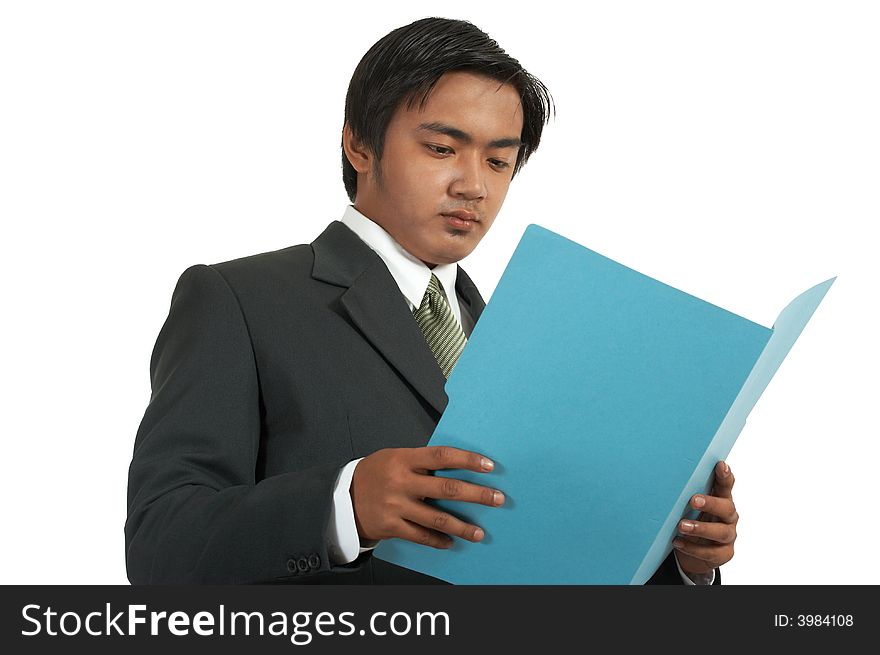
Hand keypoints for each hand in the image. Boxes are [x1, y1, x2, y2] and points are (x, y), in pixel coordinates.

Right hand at [350, 446, 504, 548]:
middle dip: (477, 495)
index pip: (442, 456)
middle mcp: (401, 482)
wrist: (342, 497)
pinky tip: (452, 542)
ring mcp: (396, 506)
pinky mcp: (391, 526)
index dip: (467, 460)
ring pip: (437, 518)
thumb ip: (421, 461)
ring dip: (462, 526)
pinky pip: (421, 536)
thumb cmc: (376, 473)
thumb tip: (459, 465)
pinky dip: (438, 540)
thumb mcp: (395, 457)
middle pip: (446, 489)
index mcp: (404, 459)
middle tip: (498, 499)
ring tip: (480, 533)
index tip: (489, 466)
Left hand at [673, 460, 738, 575]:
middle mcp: (729, 516)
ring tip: (681, 526)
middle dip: (710, 503)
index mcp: (722, 499)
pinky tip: (678, 542)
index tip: (720, 465)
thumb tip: (664, 475)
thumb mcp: (689, 506)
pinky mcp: (724, 553)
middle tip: (693, 500)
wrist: (693, 552)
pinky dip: (693, 548)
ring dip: (700, 528)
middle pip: (726, 507)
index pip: (726, 485)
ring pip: (720, 532)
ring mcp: (728, 535)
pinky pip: (711, 552)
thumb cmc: (692, 520)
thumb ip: (685, 492)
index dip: (725, 476)